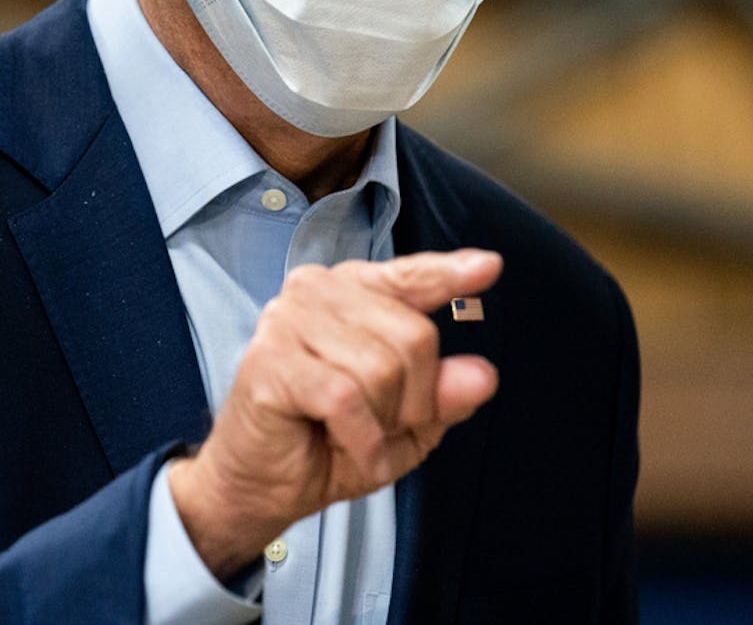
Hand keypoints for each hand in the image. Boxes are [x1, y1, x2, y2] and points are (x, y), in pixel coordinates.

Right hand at [168, 249, 501, 578]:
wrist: (262, 485)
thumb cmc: (328, 442)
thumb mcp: (406, 424)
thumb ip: (444, 394)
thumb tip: (482, 374)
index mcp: (351, 293)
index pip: (410, 277)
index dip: (449, 274)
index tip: (490, 267)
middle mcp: (316, 291)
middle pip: (414, 336)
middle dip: (414, 400)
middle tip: (378, 427)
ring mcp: (288, 318)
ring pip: (382, 368)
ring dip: (382, 424)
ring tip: (353, 437)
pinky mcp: (271, 358)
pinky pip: (347, 397)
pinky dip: (361, 439)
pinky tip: (348, 449)